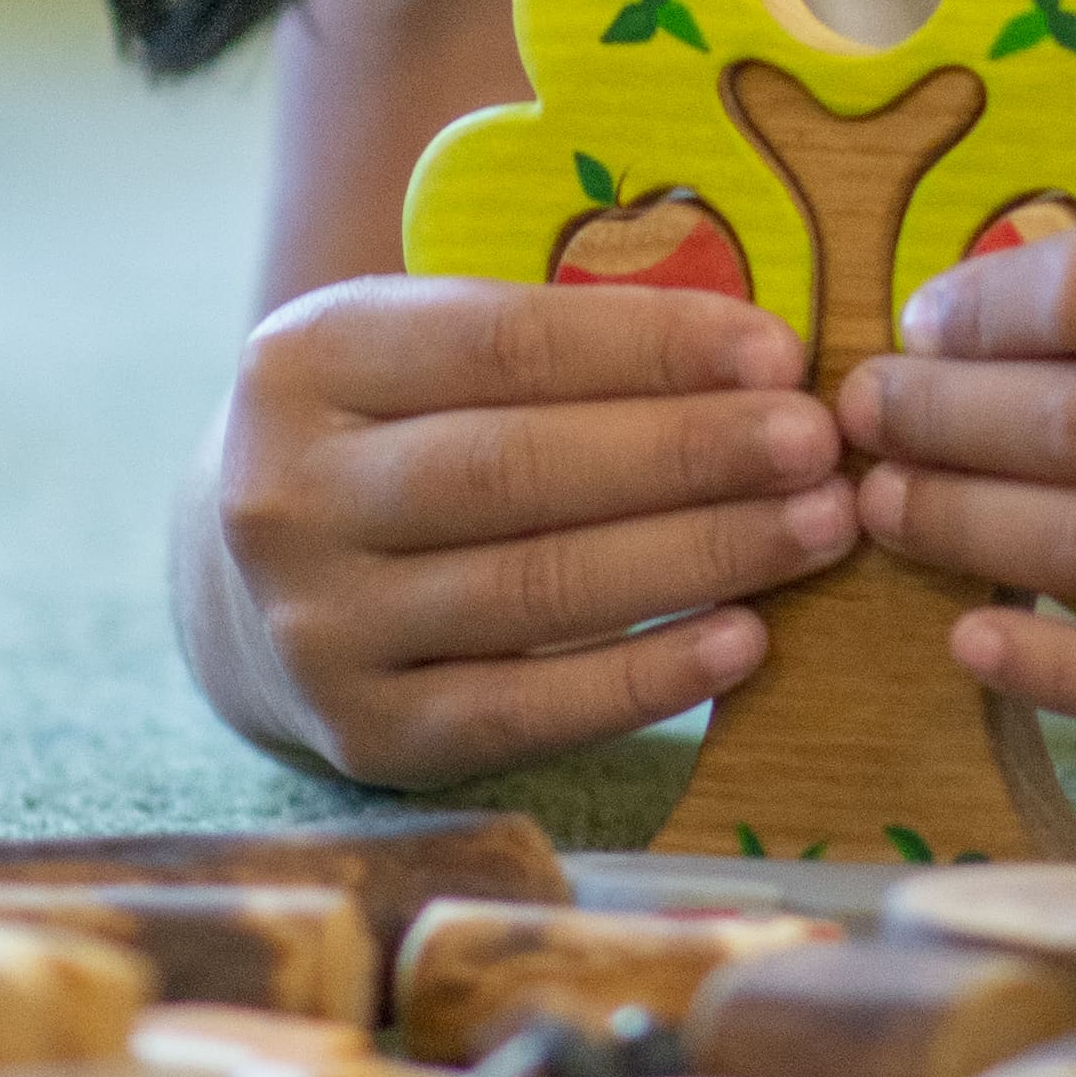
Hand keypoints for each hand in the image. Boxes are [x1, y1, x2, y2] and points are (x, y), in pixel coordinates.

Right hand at [186, 275, 861, 784]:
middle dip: (691, 453)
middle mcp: (288, 496)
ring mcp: (318, 626)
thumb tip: (766, 361)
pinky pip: (524, 711)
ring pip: (534, 592)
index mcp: (309, 361)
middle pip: (519, 470)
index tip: (780, 352)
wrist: (256, 589)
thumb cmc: (405, 434)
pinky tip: (745, 641)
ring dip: (699, 558)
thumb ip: (566, 341)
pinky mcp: (363, 735)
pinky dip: (644, 679)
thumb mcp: (433, 353)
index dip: (653, 346)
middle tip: (819, 443)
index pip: (504, 342)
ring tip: (819, 527)